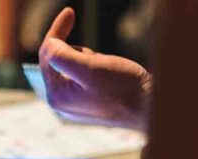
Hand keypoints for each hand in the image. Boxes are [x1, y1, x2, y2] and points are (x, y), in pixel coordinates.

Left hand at [39, 8, 151, 129]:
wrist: (150, 108)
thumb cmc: (124, 89)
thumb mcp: (91, 68)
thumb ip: (63, 56)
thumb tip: (48, 45)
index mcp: (57, 96)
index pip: (47, 56)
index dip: (56, 33)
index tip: (69, 12)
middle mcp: (62, 102)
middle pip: (57, 61)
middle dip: (75, 50)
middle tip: (96, 56)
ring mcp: (75, 103)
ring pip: (72, 66)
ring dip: (87, 58)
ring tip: (106, 67)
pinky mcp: (88, 101)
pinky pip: (84, 75)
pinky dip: (94, 66)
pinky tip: (108, 74)